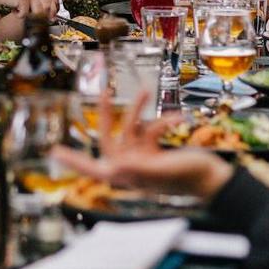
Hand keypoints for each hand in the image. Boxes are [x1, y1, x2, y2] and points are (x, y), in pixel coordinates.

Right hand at [12, 0, 56, 20]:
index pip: (50, 0)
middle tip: (29, 15)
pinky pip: (25, 14)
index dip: (52, 11)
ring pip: (37, 12)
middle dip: (39, 16)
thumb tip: (45, 15)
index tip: (51, 19)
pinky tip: (14, 9)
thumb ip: (34, 1)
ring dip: (28, 15)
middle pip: (46, 8)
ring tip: (20, 10)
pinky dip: (19, 15)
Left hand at [51, 89, 234, 199]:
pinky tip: (177, 119)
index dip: (73, 160)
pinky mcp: (155, 151)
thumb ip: (139, 170)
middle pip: (110, 138)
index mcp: (127, 175)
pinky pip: (151, 130)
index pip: (93, 168)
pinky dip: (162, 122)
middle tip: (104, 93)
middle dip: (108, 115)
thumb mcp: (163, 172)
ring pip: (132, 128)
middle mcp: (131, 167)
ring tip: (145, 90)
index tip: (54, 151)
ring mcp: (143, 158)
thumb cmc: (190, 178)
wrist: (213, 179)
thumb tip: (114, 168)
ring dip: (139, 109)